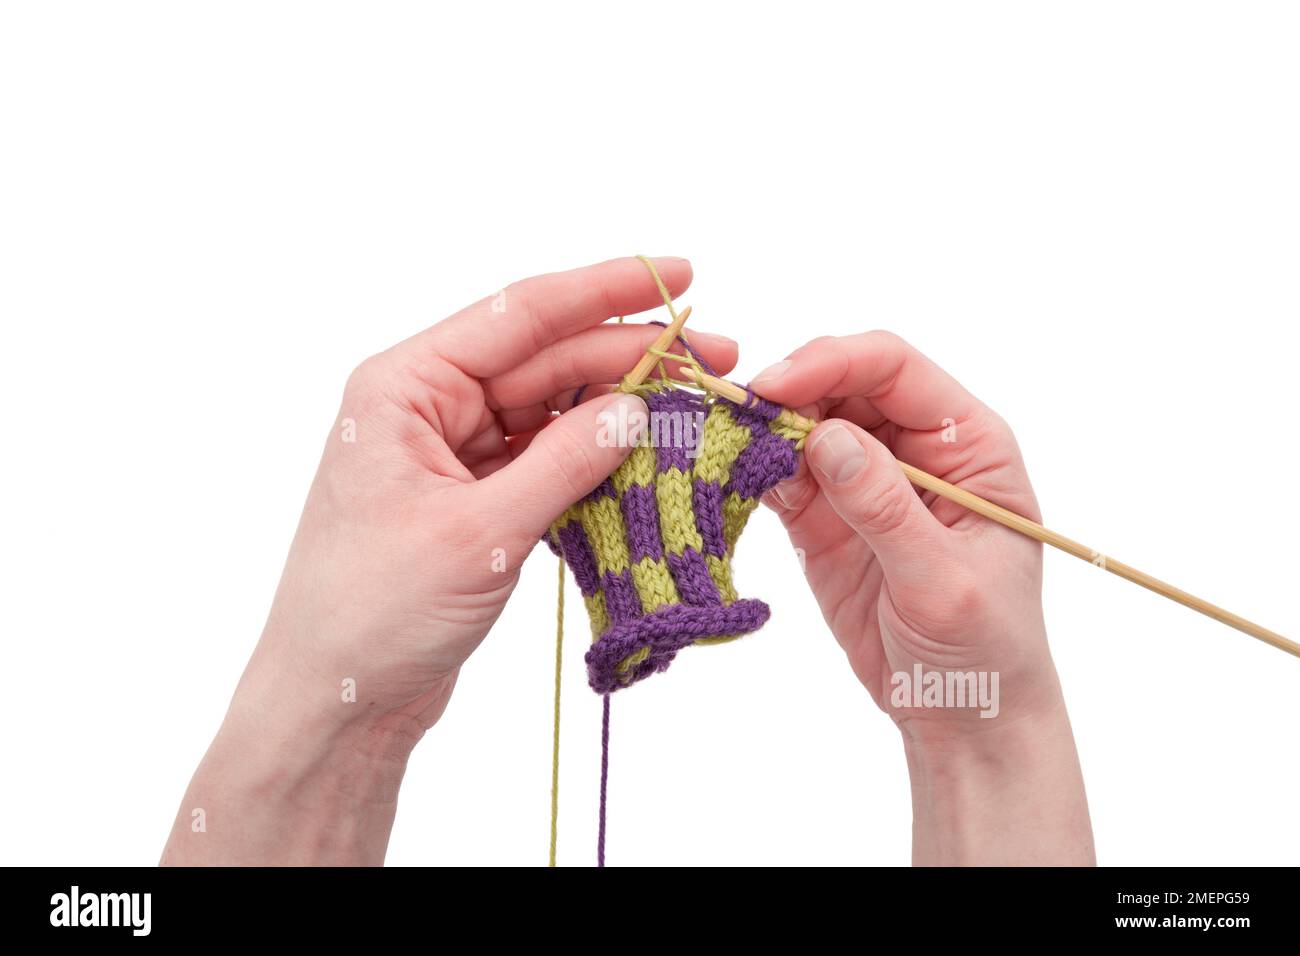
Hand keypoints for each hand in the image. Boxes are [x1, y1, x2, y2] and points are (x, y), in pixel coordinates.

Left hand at [162, 256, 737, 863]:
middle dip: (631, 357)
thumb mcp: (481, 533)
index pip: (520, 315)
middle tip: (717, 358)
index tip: (680, 272)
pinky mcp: (477, 498)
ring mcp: (455, 452)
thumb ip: (564, 464)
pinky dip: (598, 459)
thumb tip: (640, 409)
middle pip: (546, 359)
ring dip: (621, 409)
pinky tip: (650, 457)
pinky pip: (549, 458)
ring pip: (554, 409)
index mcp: (407, 387)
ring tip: (695, 408)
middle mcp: (430, 406)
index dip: (605, 290)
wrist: (335, 701)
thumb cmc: (375, 613)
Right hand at [752, 332, 1093, 863]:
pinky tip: (725, 476)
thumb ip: (884, 506)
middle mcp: (914, 446)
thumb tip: (825, 436)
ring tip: (717, 441)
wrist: (963, 716)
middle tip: (731, 414)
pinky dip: (748, 470)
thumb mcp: (943, 579)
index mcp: (966, 443)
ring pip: (803, 423)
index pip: (896, 369)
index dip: (833, 363)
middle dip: (787, 389)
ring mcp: (863, 479)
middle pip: (841, 383)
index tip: (775, 386)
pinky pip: (779, 474)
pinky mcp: (822, 517)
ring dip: (759, 427)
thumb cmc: (984, 646)